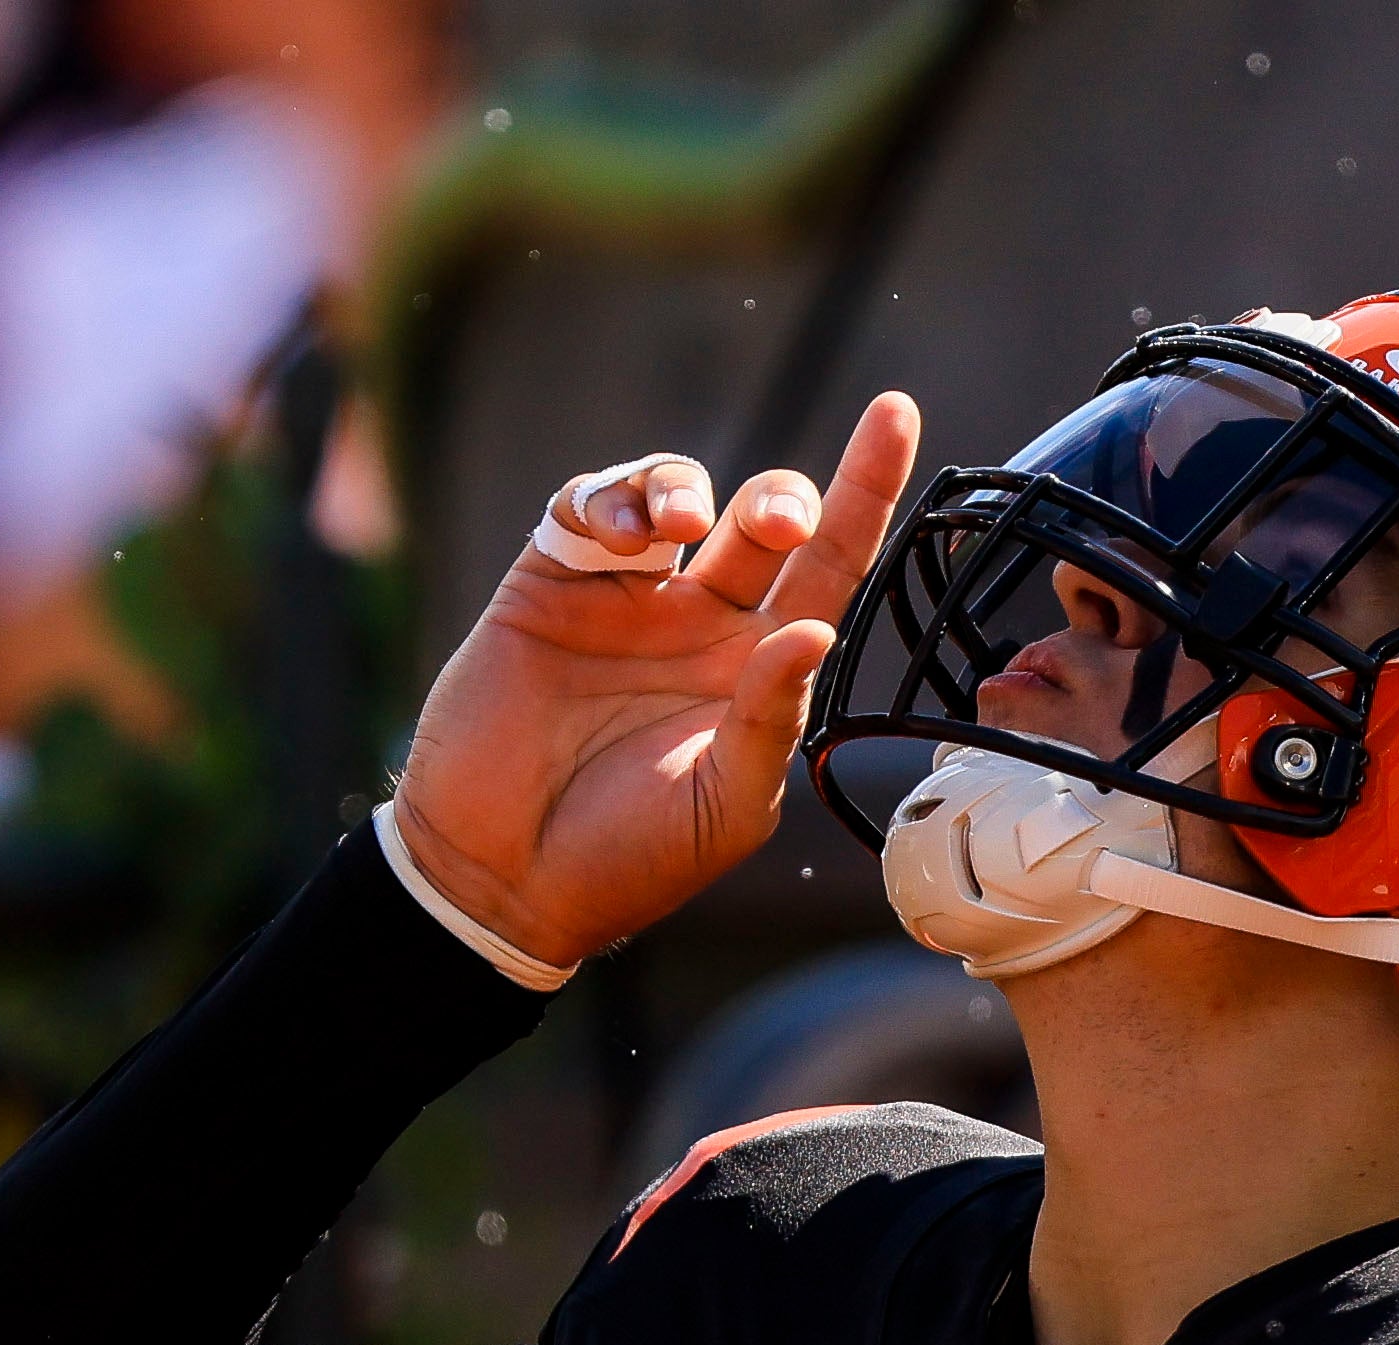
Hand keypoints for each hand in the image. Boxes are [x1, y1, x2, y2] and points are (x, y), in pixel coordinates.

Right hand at [392, 393, 921, 969]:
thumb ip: (770, 717)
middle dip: (781, 498)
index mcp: (758, 671)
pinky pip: (588, 507)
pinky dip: (610, 498)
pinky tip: (620, 535)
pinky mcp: (550, 584)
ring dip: (685, 484)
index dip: (864, 493)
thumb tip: (814, 631)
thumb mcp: (723, 803)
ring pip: (674, 492)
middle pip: (763, 519)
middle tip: (778, 526)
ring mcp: (626, 599)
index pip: (830, 568)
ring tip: (676, 523)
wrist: (504, 875)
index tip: (894, 415)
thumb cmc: (626, 857)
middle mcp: (701, 623)